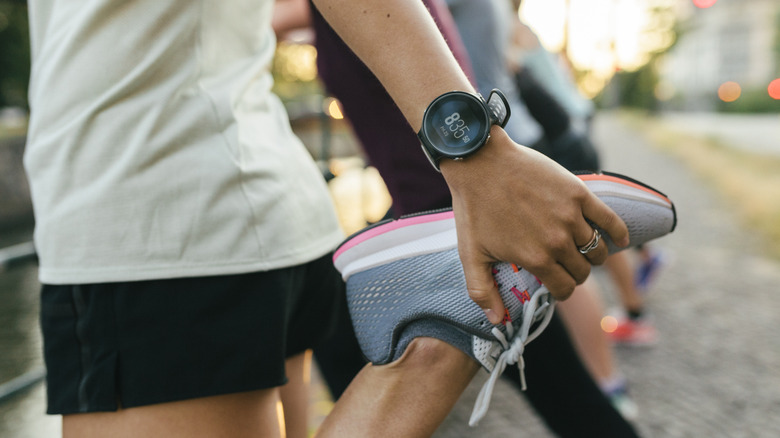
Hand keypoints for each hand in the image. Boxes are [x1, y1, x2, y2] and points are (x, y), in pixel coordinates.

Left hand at [441, 128, 628, 323]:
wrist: (481, 162)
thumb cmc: (473, 208)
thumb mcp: (471, 254)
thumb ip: (482, 291)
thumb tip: (497, 321)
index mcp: (536, 259)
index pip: (564, 288)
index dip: (560, 290)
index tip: (553, 284)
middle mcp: (558, 241)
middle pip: (583, 271)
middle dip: (574, 273)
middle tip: (563, 266)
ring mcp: (571, 217)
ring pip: (597, 250)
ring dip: (592, 255)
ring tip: (580, 251)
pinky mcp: (579, 194)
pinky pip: (610, 221)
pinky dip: (618, 233)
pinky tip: (619, 239)